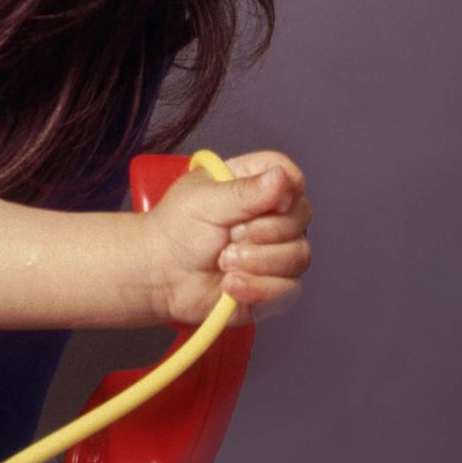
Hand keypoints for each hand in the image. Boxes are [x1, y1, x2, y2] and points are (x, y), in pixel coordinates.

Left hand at [145, 151, 310, 325]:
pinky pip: (288, 289)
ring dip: (256, 262)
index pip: (288, 174)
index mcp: (251, 183)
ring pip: (299, 255)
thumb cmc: (176, 230)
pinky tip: (229, 283)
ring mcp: (275, 250)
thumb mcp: (204, 201)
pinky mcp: (274, 284)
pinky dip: (255, 288)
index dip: (285, 187)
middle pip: (301, 216)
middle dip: (262, 232)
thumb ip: (245, 191)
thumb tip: (280, 177)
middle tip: (228, 236)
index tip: (266, 202)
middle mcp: (270, 215)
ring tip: (224, 261)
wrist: (160, 275)